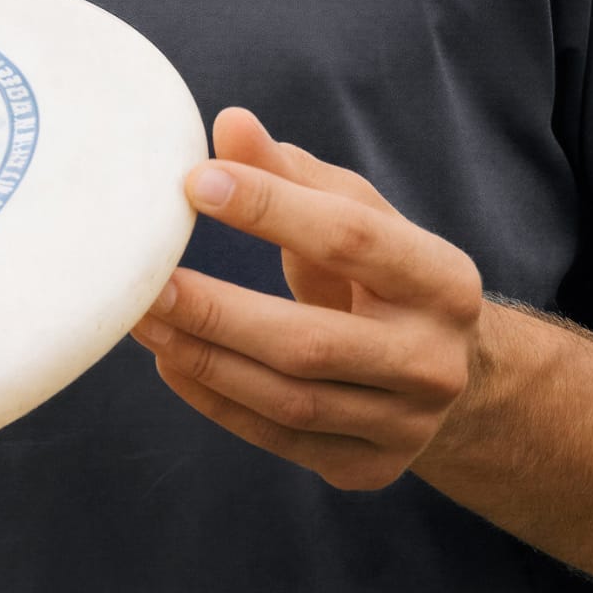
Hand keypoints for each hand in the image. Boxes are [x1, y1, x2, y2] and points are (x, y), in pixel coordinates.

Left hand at [130, 108, 483, 490]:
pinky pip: (278, 438)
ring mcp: (406, 424)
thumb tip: (229, 123)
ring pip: (290, 399)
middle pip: (312, 341)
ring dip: (206, 359)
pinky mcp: (368, 469)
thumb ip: (293, 176)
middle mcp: (434, 360)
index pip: (351, 239)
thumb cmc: (382, 279)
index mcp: (444, 281)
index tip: (194, 181)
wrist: (448, 378)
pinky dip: (217, 401)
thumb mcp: (357, 219)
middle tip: (149, 282)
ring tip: (144, 320)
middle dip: (220, 310)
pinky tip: (172, 361)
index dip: (271, 208)